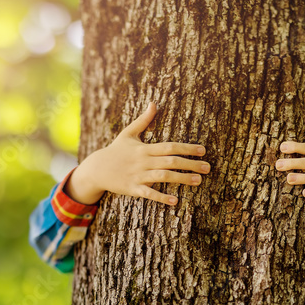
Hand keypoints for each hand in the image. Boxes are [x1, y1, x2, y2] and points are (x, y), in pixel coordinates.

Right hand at [66, 103, 210, 205]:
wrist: (96, 169)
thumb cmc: (115, 151)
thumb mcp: (128, 134)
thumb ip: (143, 120)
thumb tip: (153, 103)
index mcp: (144, 148)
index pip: (169, 146)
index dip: (187, 148)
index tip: (203, 150)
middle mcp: (143, 161)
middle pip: (170, 161)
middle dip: (190, 164)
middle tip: (208, 167)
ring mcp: (138, 175)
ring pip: (163, 177)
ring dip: (181, 179)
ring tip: (198, 181)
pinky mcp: (132, 188)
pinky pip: (149, 193)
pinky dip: (161, 197)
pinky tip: (175, 201)